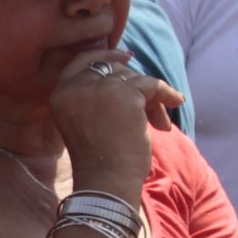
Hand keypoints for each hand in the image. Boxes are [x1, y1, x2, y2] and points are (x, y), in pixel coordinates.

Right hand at [45, 53, 174, 190]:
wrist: (105, 181)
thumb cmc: (99, 159)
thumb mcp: (86, 120)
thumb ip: (96, 94)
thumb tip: (127, 63)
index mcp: (60, 93)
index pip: (83, 61)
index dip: (106, 56)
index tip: (126, 57)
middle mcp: (76, 86)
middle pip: (112, 68)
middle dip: (134, 85)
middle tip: (150, 106)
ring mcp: (100, 88)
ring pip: (134, 78)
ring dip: (150, 98)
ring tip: (158, 123)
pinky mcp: (125, 94)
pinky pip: (152, 85)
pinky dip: (166, 94)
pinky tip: (176, 102)